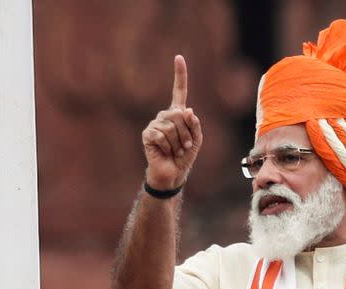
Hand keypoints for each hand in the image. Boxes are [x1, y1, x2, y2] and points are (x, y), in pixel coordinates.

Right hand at [142, 55, 202, 189]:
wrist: (172, 174)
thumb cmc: (185, 157)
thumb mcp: (197, 140)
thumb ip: (195, 125)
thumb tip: (186, 110)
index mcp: (178, 114)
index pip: (179, 91)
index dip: (179, 75)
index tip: (179, 57)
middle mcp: (165, 116)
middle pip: (179, 115)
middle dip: (186, 134)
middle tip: (185, 147)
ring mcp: (155, 124)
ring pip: (171, 127)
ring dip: (178, 143)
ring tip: (175, 151)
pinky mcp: (148, 134)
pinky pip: (161, 135)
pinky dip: (168, 147)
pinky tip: (165, 152)